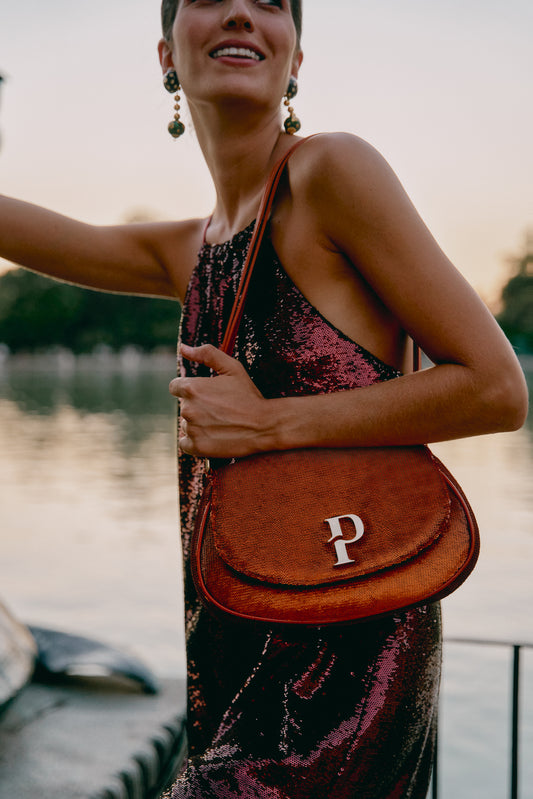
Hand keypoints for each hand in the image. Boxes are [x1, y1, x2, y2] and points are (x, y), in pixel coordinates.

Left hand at [170, 343, 269, 457]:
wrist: (265, 425)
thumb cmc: (249, 395)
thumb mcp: (232, 368)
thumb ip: (207, 354)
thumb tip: (183, 348)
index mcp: (192, 388)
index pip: (176, 387)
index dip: (192, 390)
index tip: (208, 395)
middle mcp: (188, 409)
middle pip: (184, 406)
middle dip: (198, 407)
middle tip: (221, 410)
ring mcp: (192, 429)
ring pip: (186, 424)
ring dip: (198, 424)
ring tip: (220, 423)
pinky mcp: (197, 447)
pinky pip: (185, 443)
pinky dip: (195, 441)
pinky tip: (212, 436)